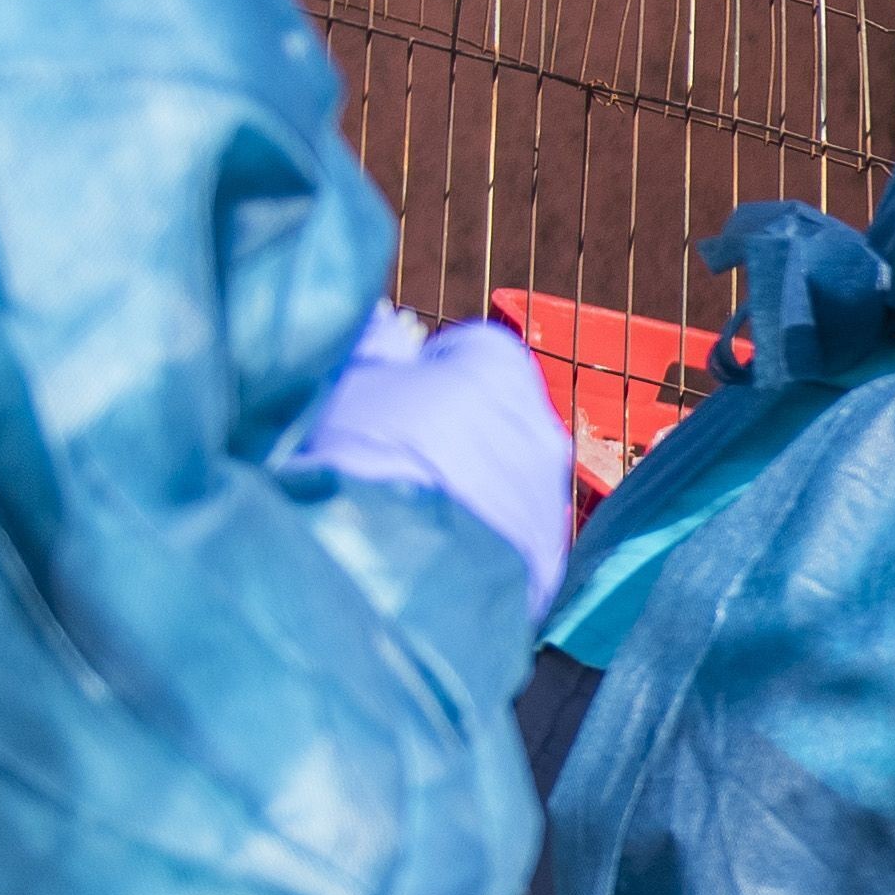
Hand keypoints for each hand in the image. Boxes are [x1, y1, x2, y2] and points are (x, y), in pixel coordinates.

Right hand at [288, 301, 580, 606]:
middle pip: (488, 413)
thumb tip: (383, 322)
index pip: (463, 347)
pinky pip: (507, 533)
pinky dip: (475, 536)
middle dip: (443, 429)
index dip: (415, 371)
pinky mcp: (548, 558)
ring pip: (501, 475)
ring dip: (462, 486)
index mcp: (499, 367)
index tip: (377, 399)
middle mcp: (541, 424)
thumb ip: (369, 349)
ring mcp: (549, 495)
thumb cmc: (364, 459)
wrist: (400, 573)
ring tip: (403, 514)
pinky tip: (429, 553)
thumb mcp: (345, 387)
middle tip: (384, 460)